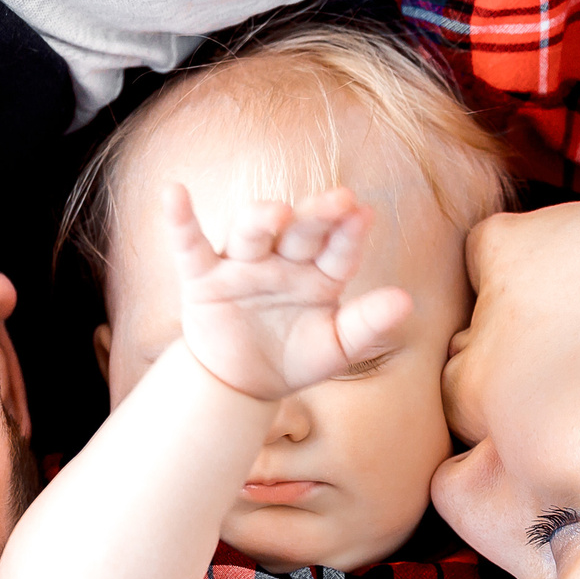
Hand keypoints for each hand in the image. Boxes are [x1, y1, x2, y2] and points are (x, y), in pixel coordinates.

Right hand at [166, 184, 412, 401]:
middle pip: (299, 231)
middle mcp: (283, 261)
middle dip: (317, 215)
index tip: (364, 213)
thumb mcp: (336, 347)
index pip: (338, 251)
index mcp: (320, 275)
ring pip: (251, 232)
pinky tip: (173, 192)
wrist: (242, 386)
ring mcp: (242, 265)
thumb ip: (368, 324)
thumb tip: (406, 301)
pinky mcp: (203, 279)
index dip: (350, 234)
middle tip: (339, 200)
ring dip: (262, 218)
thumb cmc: (294, 357)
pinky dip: (179, 220)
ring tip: (278, 213)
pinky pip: (190, 246)